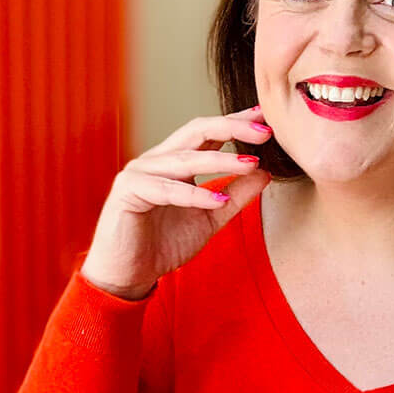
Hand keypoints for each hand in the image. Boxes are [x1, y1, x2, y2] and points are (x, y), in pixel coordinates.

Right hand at [81, 106, 272, 299]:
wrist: (128, 275)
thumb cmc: (164, 244)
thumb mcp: (210, 218)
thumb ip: (235, 196)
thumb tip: (265, 172)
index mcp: (175, 162)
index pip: (208, 134)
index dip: (235, 123)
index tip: (266, 117)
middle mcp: (157, 160)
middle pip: (196, 132)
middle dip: (231, 128)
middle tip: (264, 131)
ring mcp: (140, 173)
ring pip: (184, 159)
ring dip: (220, 161)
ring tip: (251, 163)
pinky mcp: (127, 192)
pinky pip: (166, 190)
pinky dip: (194, 194)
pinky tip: (218, 200)